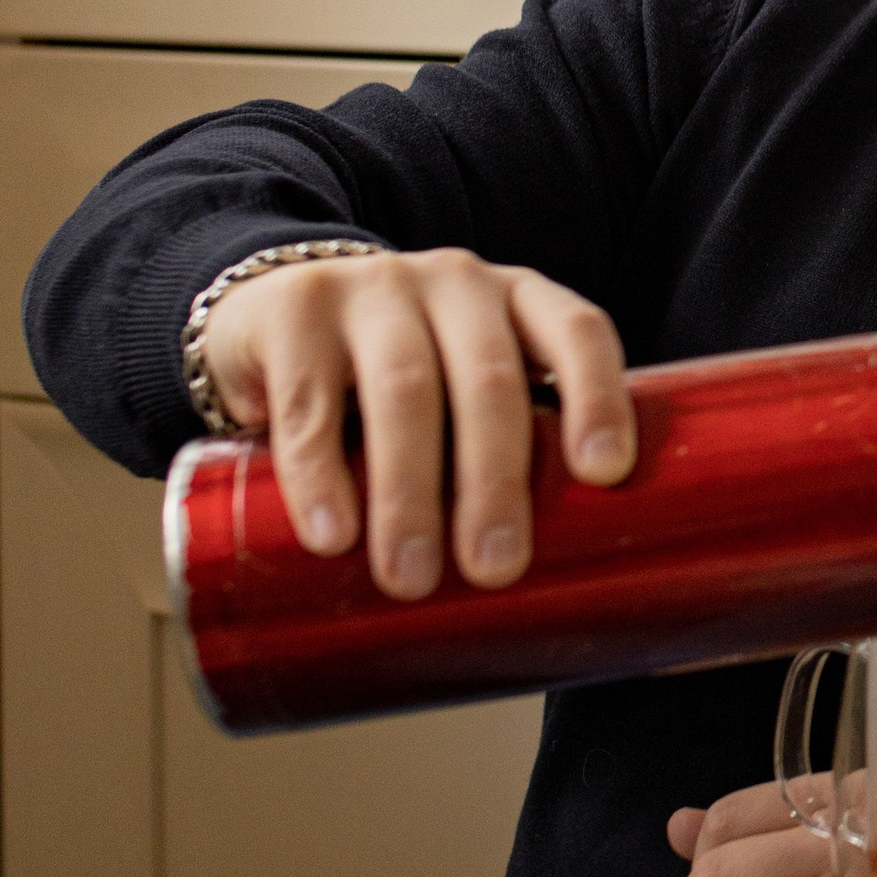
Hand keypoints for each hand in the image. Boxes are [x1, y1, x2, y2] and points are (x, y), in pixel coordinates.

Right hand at [201, 246, 632, 598]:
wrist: (271, 320)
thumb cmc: (398, 384)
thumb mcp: (464, 393)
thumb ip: (509, 453)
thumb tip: (572, 592)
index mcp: (519, 301)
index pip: (578, 333)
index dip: (599, 397)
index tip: (604, 474)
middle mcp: (457, 284)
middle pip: (489, 378)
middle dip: (496, 479)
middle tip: (495, 569)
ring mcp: (375, 288)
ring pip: (405, 389)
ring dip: (410, 492)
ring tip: (411, 576)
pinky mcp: (296, 310)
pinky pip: (310, 400)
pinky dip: (320, 476)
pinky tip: (333, 536)